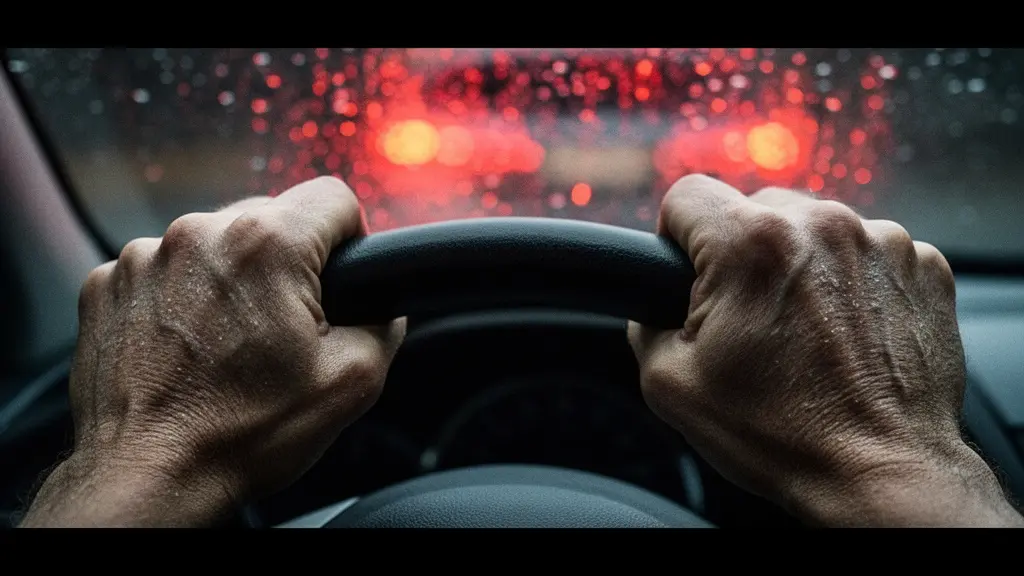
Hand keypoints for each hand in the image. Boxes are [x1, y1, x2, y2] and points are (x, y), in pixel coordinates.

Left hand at [21, 177, 404, 526]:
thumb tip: (383, 306)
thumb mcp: (352, 382)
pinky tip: (187, 350)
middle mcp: (197, 234)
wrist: (149, 479)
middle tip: (284, 330)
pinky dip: (180, 300)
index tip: (338, 280)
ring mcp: (142, 257)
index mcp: (265, 245)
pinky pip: (164, 271)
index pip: (333, 197)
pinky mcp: (106, 285)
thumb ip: (385, 323)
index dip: (349, 239)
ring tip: (228, 347)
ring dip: (230, 282)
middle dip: (287, 264)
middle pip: (270, 218)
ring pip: (214, 245)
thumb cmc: (242, 434)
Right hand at [628, 175, 1022, 526]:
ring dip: (801, 265)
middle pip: (756, 207)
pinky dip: (852, 282)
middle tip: (748, 317)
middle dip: (742, 254)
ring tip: (804, 332)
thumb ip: (644, 322)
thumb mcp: (670, 384)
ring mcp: (882, 242)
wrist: (880, 474)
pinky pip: (868, 252)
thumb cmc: (782, 434)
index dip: (674, 235)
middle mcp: (822, 225)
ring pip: (815, 228)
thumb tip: (652, 303)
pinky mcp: (923, 266)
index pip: (687, 194)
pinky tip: (847, 333)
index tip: (687, 270)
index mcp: (752, 243)